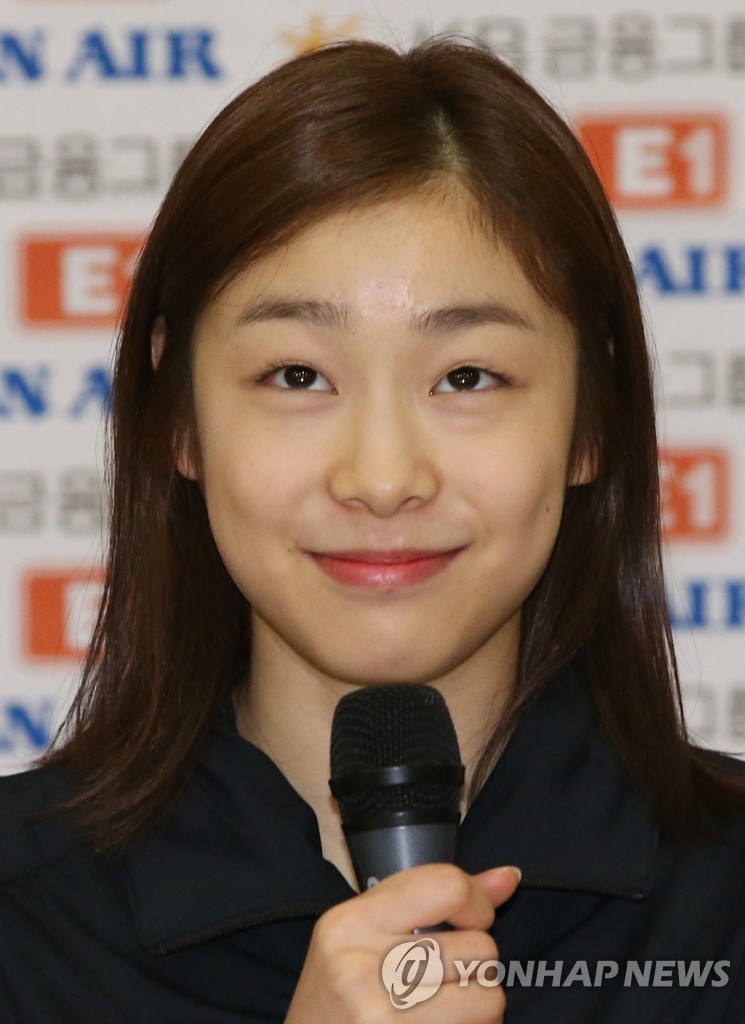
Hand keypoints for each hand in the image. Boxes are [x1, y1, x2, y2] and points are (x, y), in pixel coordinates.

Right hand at [285, 862, 520, 1022]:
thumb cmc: (340, 1000)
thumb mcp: (365, 937)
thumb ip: (432, 899)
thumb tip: (509, 877)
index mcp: (349, 923)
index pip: (447, 886)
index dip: (476, 903)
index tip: (468, 921)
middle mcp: (362, 969)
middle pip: (479, 947)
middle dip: (475, 964)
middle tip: (442, 978)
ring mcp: (382, 1020)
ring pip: (490, 997)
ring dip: (479, 1006)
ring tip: (443, 1008)